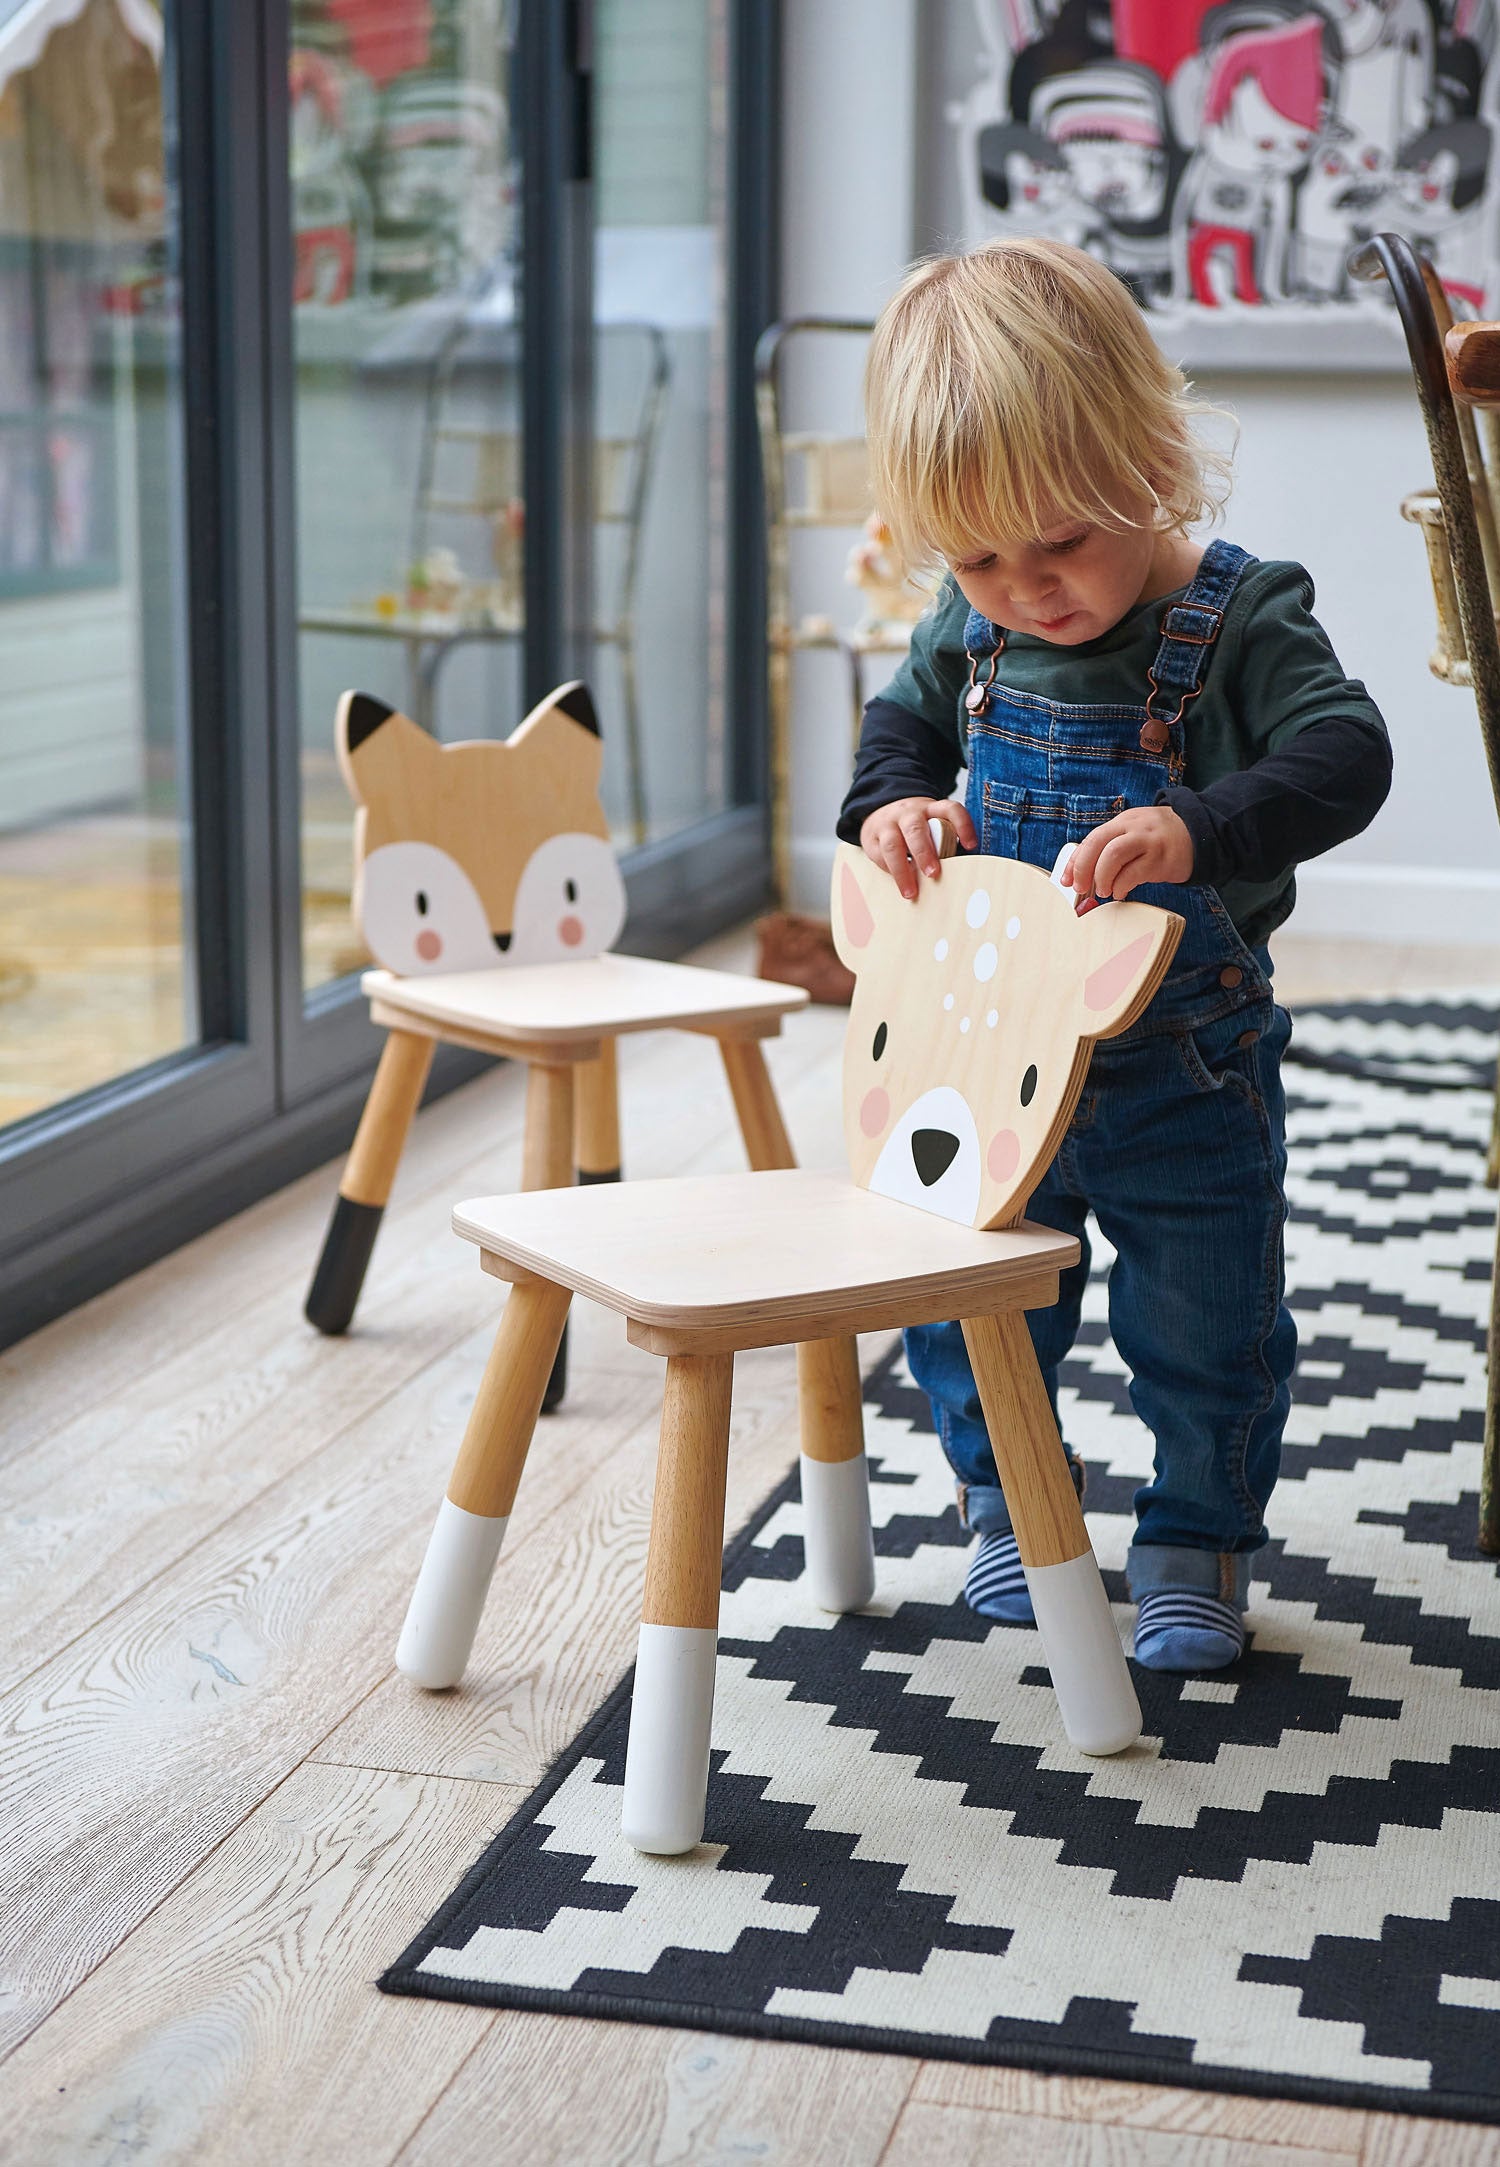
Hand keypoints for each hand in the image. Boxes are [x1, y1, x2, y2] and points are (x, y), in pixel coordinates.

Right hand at [859, 797, 977, 900]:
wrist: (881, 810)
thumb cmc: (915, 826)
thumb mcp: (931, 824)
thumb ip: (943, 841)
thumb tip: (960, 872)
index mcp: (930, 809)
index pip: (950, 810)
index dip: (962, 825)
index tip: (971, 845)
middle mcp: (908, 813)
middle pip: (915, 829)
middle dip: (924, 853)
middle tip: (933, 874)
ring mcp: (888, 824)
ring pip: (892, 845)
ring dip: (902, 870)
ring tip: (911, 892)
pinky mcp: (871, 837)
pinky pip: (878, 855)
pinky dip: (889, 871)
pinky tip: (899, 883)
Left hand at [1064, 805, 1193, 901]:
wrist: (1198, 834)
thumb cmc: (1158, 839)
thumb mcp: (1132, 834)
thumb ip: (1109, 849)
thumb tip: (1079, 874)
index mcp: (1122, 822)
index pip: (1092, 839)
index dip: (1075, 862)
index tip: (1067, 881)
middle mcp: (1133, 827)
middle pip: (1099, 844)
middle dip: (1084, 869)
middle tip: (1082, 888)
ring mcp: (1148, 841)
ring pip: (1114, 856)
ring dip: (1103, 877)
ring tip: (1104, 890)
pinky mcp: (1161, 858)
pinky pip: (1134, 873)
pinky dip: (1121, 886)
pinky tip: (1121, 892)